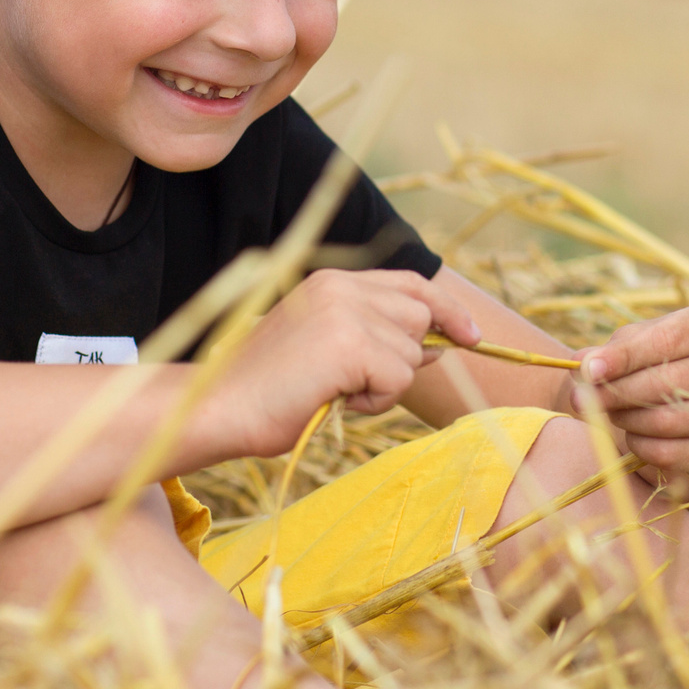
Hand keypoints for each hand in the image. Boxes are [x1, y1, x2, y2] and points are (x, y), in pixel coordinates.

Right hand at [212, 269, 480, 458]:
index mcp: (331, 281)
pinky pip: (398, 378)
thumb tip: (440, 343)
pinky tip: (335, 401)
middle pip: (420, 315)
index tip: (470, 335)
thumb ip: (376, 336)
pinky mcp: (349, 343)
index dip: (445, 309)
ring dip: (385, 385)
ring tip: (337, 392)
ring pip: (411, 351)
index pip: (411, 283)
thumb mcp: (327, 350)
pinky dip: (375, 401)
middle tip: (363, 384)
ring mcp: (345, 311)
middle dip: (407, 355)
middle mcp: (341, 285)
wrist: (218, 407)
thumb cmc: (268, 391)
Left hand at [573, 305, 688, 471]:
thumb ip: (607, 352)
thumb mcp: (631, 344)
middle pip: (669, 382)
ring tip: (610, 413)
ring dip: (628, 420)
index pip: (667, 342)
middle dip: (618, 393)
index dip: (624, 358)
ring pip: (669, 421)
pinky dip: (641, 448)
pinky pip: (673, 454)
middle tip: (584, 399)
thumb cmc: (652, 360)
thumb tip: (583, 365)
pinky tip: (632, 436)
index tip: (588, 371)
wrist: (678, 397)